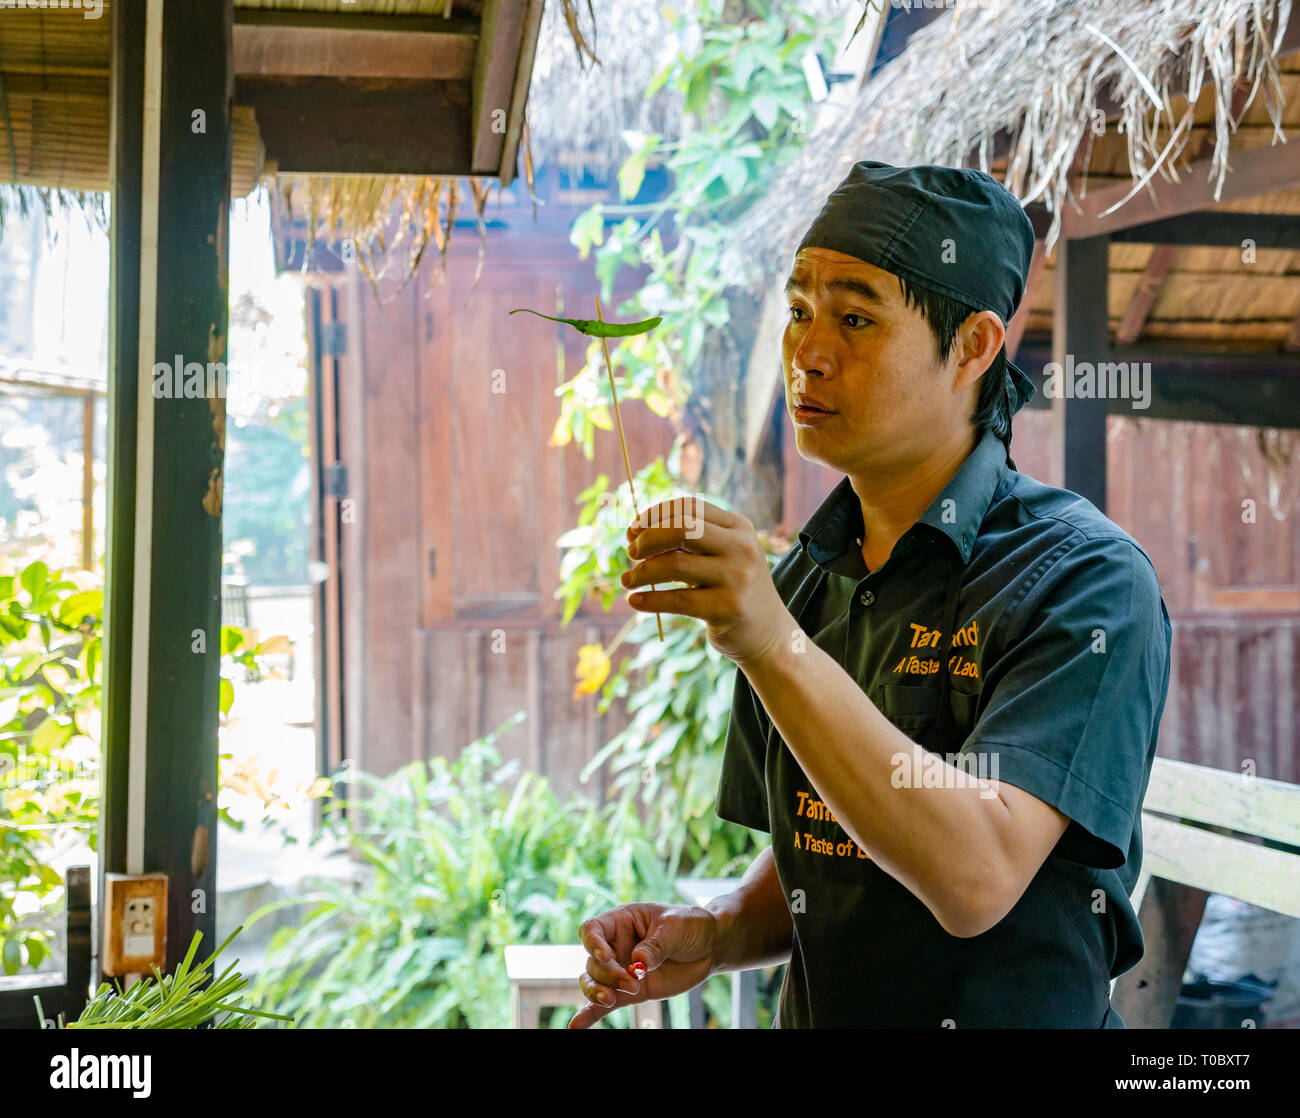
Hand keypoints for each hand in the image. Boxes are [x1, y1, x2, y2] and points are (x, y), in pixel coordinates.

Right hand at [569, 902, 718, 1028]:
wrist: (709, 946)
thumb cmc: (690, 925)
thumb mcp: (674, 927)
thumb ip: (655, 945)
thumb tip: (637, 963)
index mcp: (622, 921)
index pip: (592, 929)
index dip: (593, 943)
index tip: (607, 956)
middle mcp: (615, 945)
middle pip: (593, 961)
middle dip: (608, 974)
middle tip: (632, 982)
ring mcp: (621, 970)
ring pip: (593, 982)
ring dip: (597, 992)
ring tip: (612, 1000)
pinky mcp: (630, 991)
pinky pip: (604, 1004)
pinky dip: (590, 1014)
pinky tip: (576, 1027)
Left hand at [621, 497, 794, 665]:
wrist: (768, 634)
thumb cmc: (732, 591)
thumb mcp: (721, 557)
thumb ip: (689, 543)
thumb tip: (637, 534)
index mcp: (738, 527)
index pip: (689, 507)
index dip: (655, 515)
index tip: (633, 531)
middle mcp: (741, 548)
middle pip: (682, 528)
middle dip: (648, 539)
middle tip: (631, 554)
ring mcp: (737, 578)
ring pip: (675, 565)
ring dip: (642, 572)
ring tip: (628, 581)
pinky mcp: (728, 608)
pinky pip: (677, 600)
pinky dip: (650, 600)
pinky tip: (635, 602)